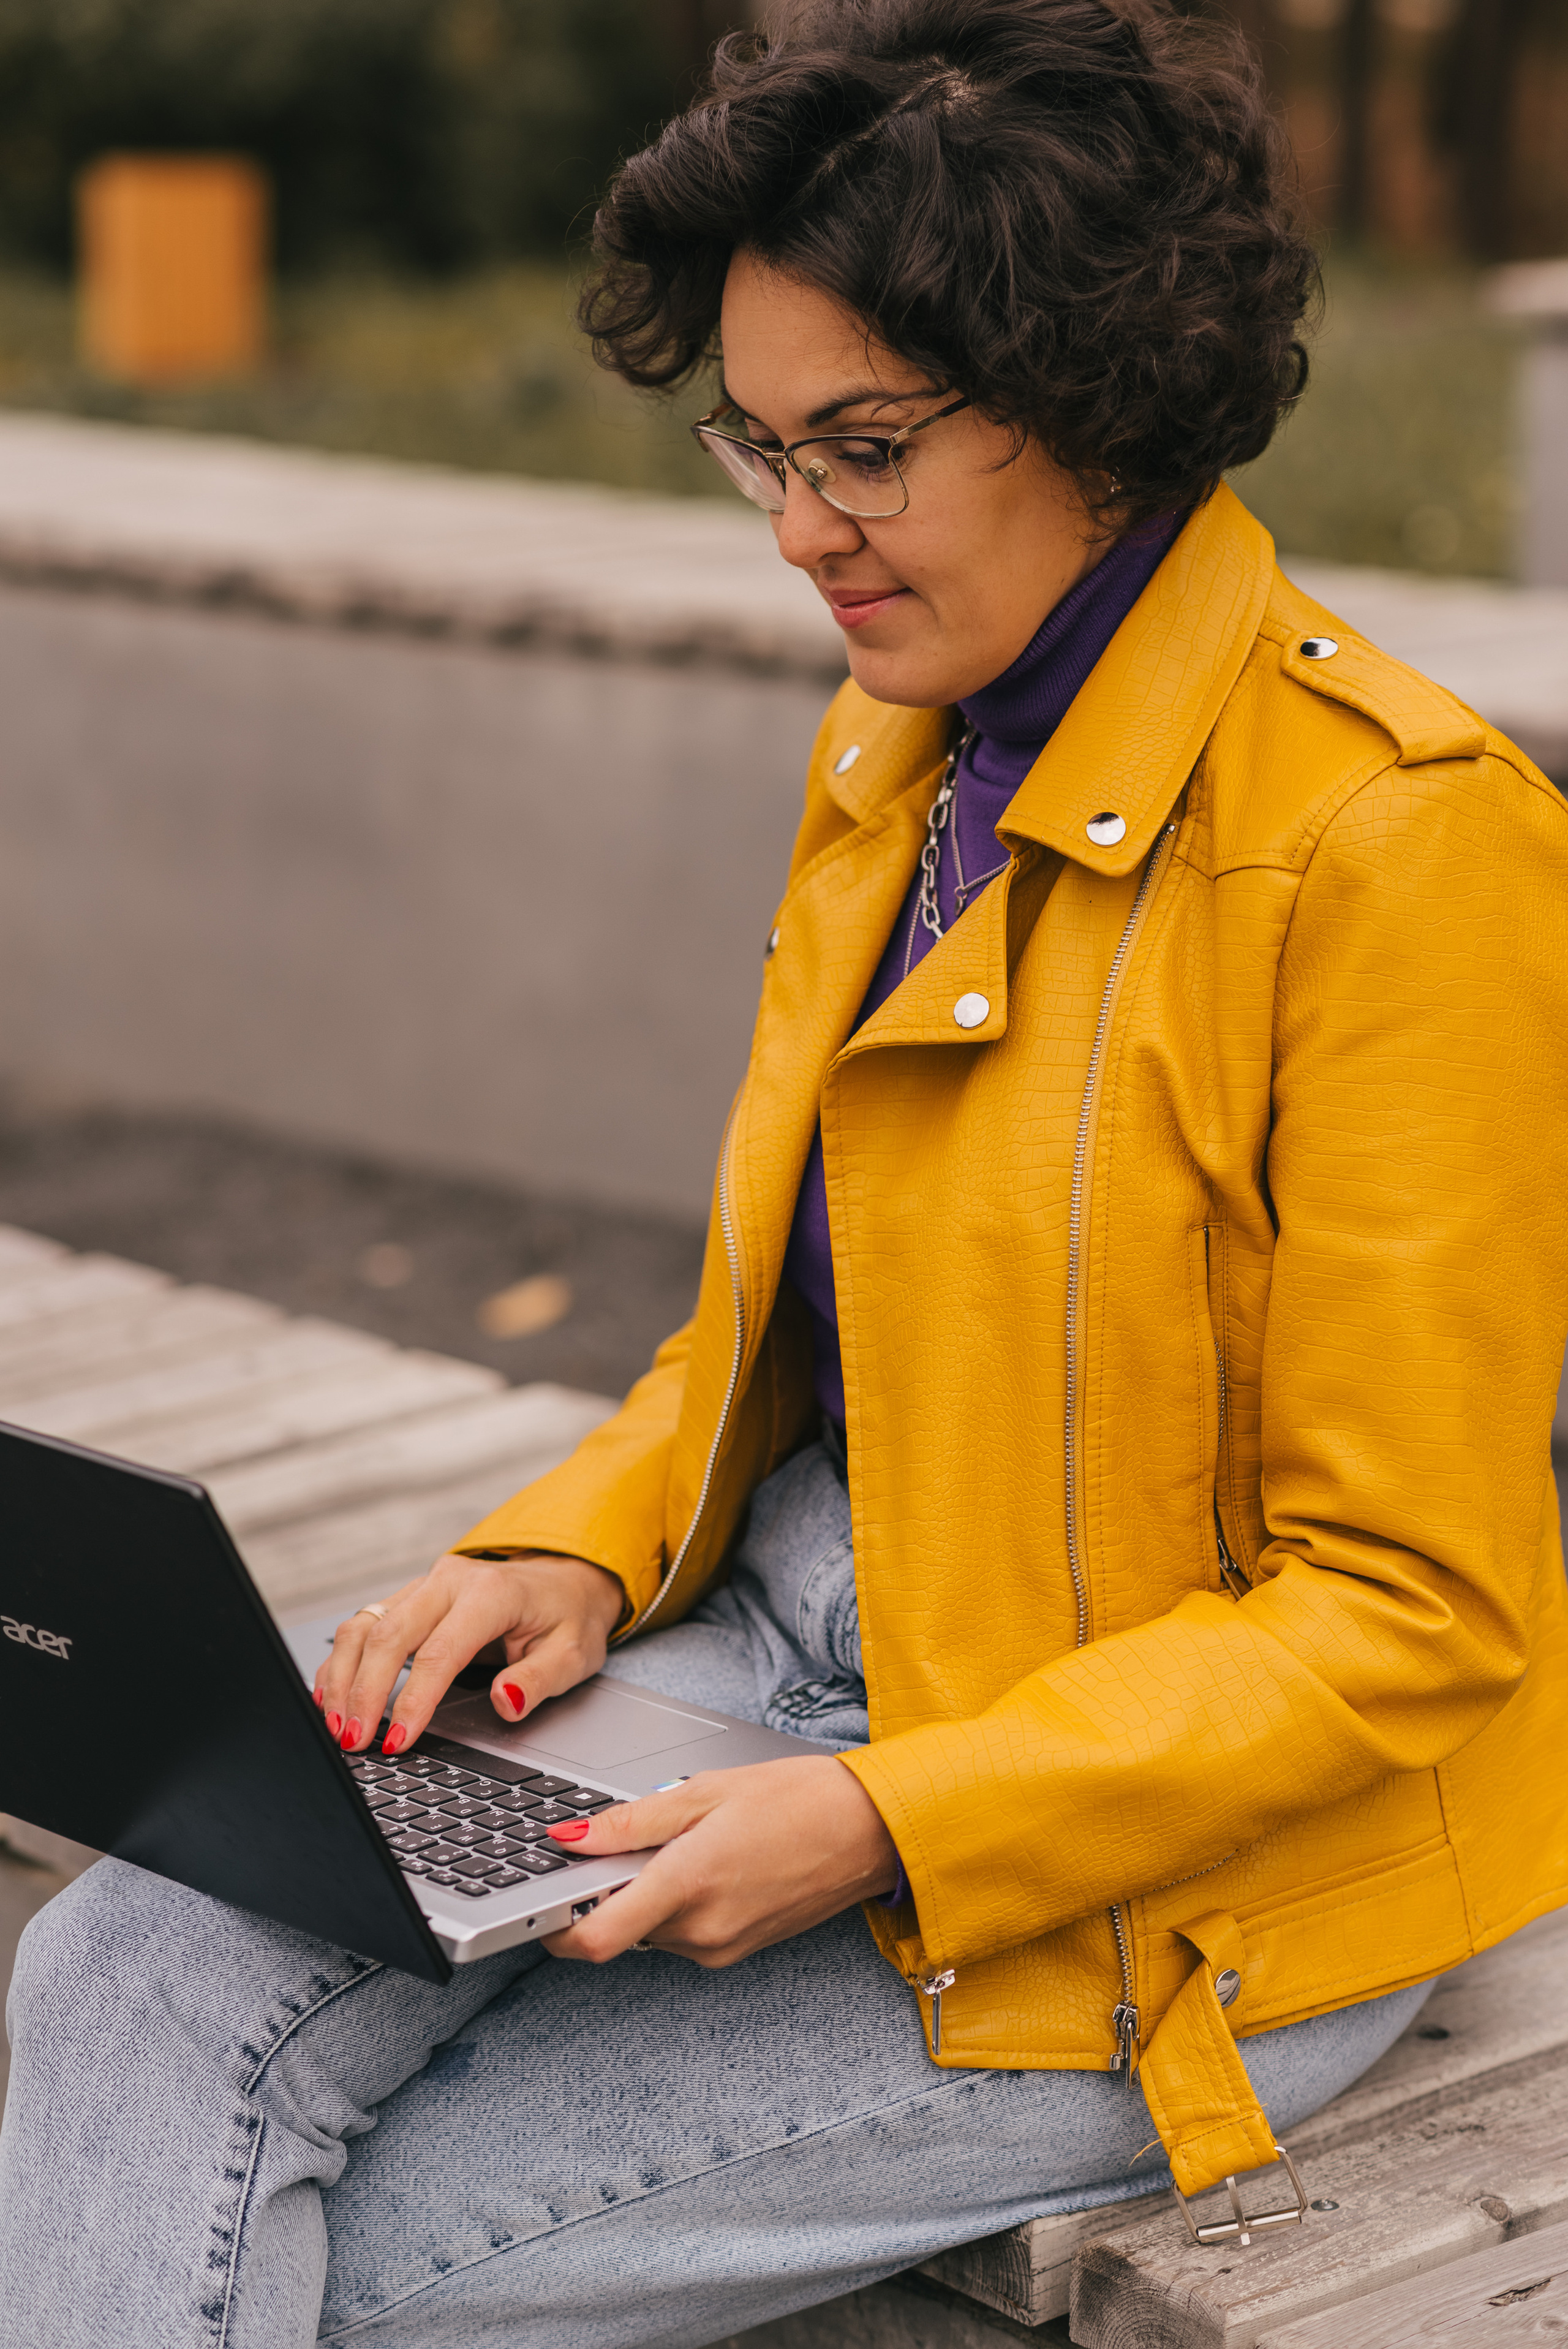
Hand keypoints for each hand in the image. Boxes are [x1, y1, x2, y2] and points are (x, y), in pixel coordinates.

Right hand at [313, 1551, 623, 1754]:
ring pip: (365, 1624)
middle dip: (364, 1691)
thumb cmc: (567, 1619)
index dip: (413, 1700)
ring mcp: (426, 1584)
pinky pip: (364, 1623)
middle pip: (389, 1635)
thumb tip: (505, 1702)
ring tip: (336, 1725)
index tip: (397, 1741)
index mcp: (492, 1593)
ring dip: (344, 1676)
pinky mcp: (411, 1595)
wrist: (565, 1581)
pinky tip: (332, 1694)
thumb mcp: (573, 1654)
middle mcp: (451, 1580)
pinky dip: (344, 1659)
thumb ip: (539, 1680)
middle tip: (353, 1741)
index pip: (440, 1652)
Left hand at [539, 1755, 899, 1966]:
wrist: (870, 1832)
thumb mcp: (705, 1791)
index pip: (595, 1939)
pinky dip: (679, 1905)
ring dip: (649, 1896)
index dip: (554, 1930)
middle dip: (613, 1892)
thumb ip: (630, 1823)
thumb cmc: (798, 1799)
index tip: (544, 1904)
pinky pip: (684, 1934)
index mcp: (687, 1884)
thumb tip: (569, 1838)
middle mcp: (701, 1929)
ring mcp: (721, 1947)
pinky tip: (710, 1863)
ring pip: (651, 1931)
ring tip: (688, 1843)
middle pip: (620, 1930)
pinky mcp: (738, 1951)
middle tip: (635, 1842)